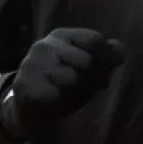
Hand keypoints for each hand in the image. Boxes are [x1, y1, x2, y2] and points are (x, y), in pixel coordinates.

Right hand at [0, 27, 124, 139]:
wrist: (29, 107)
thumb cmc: (64, 83)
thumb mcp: (89, 68)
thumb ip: (107, 56)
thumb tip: (118, 52)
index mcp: (63, 36)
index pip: (96, 41)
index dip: (105, 61)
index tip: (99, 73)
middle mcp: (45, 44)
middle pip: (88, 61)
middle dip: (91, 79)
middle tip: (81, 88)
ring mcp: (32, 63)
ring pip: (72, 79)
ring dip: (75, 93)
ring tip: (65, 93)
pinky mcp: (24, 85)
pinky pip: (56, 96)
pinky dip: (59, 103)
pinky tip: (52, 102)